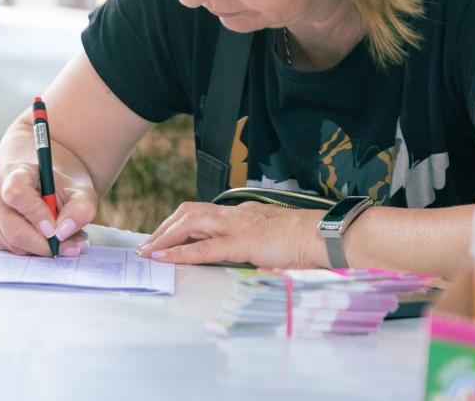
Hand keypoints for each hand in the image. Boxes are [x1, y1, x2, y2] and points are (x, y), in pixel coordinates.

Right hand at [0, 161, 94, 257]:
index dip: (35, 215)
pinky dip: (33, 252)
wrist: (43, 187)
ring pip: (13, 244)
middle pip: (12, 228)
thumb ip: (80, 208)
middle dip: (43, 244)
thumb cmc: (60, 189)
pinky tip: (49, 241)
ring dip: (43, 249)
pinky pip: (11, 250)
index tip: (55, 229)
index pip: (16, 194)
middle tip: (70, 246)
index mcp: (15, 173)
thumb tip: (64, 231)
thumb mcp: (80, 192)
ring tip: (66, 241)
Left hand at [137, 201, 325, 267]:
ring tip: (148, 251)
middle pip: (190, 212)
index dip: (181, 223)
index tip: (165, 236)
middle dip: (165, 227)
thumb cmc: (309, 241)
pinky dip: (179, 252)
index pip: (205, 213)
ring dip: (165, 236)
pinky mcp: (242, 243)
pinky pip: (203, 247)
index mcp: (245, 213)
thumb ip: (261, 247)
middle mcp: (237, 214)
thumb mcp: (277, 241)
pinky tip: (163, 258)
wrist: (327, 235)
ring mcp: (238, 226)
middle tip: (147, 244)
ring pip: (190, 223)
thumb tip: (255, 262)